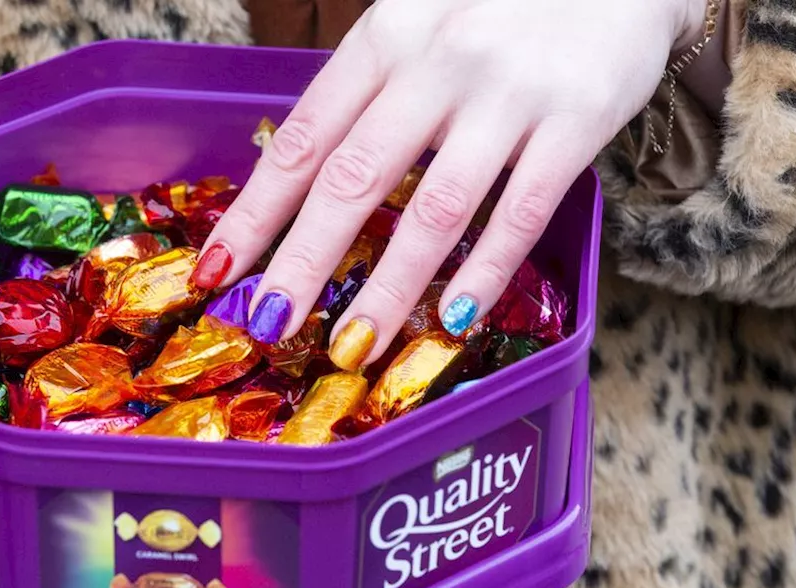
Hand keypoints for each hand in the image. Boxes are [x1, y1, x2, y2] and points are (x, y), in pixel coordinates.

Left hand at [192, 0, 707, 366]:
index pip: (304, 137)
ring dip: (389, 287)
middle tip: (267, 324)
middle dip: (303, 260)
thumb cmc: (501, 2)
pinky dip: (486, 271)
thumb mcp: (418, 23)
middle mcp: (437, 64)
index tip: (217, 269)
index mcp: (386, 37)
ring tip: (353, 346)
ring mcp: (509, 94)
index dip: (257, 209)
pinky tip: (454, 321)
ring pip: (436, 207)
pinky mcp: (577, 120)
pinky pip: (522, 211)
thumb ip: (369, 91)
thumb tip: (304, 184)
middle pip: (354, 177)